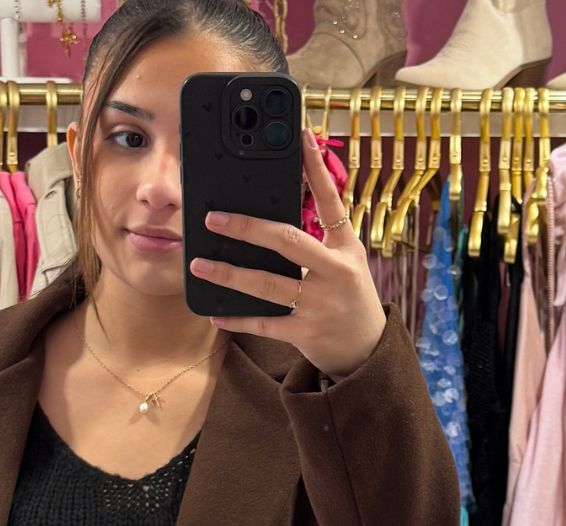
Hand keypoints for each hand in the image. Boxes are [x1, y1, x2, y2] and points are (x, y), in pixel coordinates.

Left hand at [188, 126, 386, 380]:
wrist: (365, 348)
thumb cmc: (348, 295)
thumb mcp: (346, 260)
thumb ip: (319, 236)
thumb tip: (277, 206)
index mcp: (345, 247)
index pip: (332, 201)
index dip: (316, 168)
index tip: (300, 136)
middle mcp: (335, 273)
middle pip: (288, 242)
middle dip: (248, 228)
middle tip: (214, 217)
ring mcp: (319, 305)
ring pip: (268, 285)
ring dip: (230, 275)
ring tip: (200, 265)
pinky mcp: (305, 333)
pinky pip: (265, 324)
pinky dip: (238, 319)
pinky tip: (215, 312)